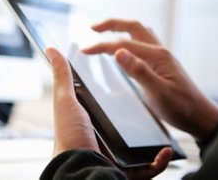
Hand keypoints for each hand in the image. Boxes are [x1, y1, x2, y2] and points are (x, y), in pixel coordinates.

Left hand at [46, 47, 171, 178]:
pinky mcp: (129, 170)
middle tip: (155, 102)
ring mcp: (119, 155)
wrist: (78, 167)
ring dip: (155, 137)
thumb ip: (62, 75)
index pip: (109, 107)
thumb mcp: (65, 99)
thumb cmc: (69, 134)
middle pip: (128, 126)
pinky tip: (166, 149)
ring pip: (142, 145)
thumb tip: (51, 49)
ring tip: (163, 124)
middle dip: (142, 118)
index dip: (120, 96)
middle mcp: (105, 138)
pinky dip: (160, 160)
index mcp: (92, 122)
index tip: (134, 82)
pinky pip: (150, 166)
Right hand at [82, 19, 217, 141]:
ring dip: (120, 28)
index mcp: (157, 56)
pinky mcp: (160, 63)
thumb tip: (118, 52)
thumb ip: (138, 71)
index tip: (84, 51)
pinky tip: (122, 48)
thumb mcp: (158, 92)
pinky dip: (128, 38)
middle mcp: (159, 51)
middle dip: (111, 24)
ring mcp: (161, 56)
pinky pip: (142, 43)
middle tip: (92, 27)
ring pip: (138, 32)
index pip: (123, 44)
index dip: (102, 45)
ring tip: (103, 31)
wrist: (200, 117)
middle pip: (133, 27)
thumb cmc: (181, 107)